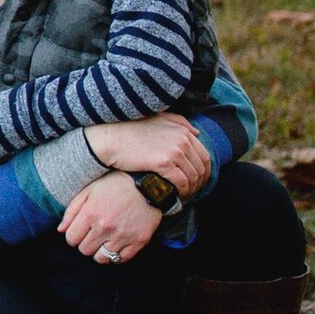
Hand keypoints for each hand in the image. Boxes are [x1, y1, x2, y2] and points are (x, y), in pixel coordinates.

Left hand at [58, 171, 162, 263]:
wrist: (148, 184)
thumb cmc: (116, 184)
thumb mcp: (89, 190)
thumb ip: (72, 210)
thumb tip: (61, 230)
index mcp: (91, 214)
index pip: (71, 239)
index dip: (73, 236)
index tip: (79, 231)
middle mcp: (105, 227)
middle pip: (85, 250)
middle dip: (85, 244)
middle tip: (92, 235)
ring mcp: (123, 236)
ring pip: (102, 258)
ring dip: (100, 251)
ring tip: (104, 241)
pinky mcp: (138, 241)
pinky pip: (122, 259)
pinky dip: (117, 255)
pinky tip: (116, 244)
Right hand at [82, 114, 212, 196]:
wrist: (110, 138)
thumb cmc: (130, 129)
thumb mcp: (157, 118)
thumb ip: (179, 122)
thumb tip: (196, 132)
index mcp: (183, 130)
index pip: (204, 156)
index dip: (203, 172)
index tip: (197, 182)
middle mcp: (182, 139)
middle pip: (201, 168)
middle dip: (198, 183)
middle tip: (191, 192)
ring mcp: (174, 151)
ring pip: (192, 177)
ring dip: (190, 190)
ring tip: (182, 196)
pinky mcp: (164, 163)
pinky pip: (181, 182)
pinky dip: (181, 192)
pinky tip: (175, 195)